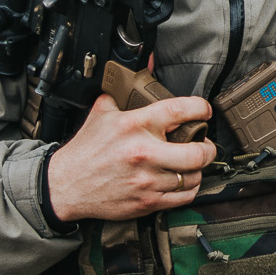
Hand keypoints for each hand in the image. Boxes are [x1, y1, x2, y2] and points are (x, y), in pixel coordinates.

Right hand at [47, 93, 215, 222]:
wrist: (66, 186)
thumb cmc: (85, 152)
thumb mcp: (101, 114)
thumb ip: (121, 94)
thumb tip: (136, 72)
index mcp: (134, 126)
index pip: (179, 110)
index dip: (200, 108)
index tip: (204, 111)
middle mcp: (144, 153)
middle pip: (198, 152)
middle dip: (209, 148)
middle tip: (206, 145)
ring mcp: (147, 180)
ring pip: (193, 177)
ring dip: (197, 170)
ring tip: (192, 164)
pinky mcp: (146, 201)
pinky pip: (183, 197)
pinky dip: (189, 189)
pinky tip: (183, 181)